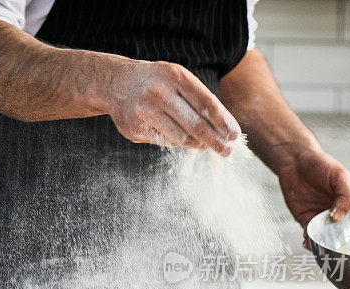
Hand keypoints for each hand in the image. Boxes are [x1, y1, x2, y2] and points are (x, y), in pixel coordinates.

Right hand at [96, 58, 240, 155]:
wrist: (114, 82)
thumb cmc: (156, 82)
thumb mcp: (177, 80)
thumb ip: (198, 100)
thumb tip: (222, 132)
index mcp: (174, 76)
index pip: (206, 102)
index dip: (223, 121)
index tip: (235, 135)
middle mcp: (158, 93)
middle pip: (195, 124)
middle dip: (215, 140)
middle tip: (227, 151)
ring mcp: (143, 111)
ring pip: (179, 137)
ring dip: (194, 142)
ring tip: (201, 142)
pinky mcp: (134, 128)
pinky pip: (163, 141)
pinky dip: (172, 139)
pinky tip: (171, 131)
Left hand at [276, 145, 349, 245]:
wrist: (295, 162)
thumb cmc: (321, 164)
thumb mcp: (340, 176)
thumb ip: (346, 196)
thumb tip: (339, 217)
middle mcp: (338, 213)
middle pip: (342, 233)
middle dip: (339, 241)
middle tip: (335, 246)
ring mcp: (321, 217)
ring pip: (325, 236)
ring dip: (323, 243)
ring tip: (320, 246)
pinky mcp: (305, 218)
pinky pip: (309, 233)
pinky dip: (308, 240)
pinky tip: (307, 242)